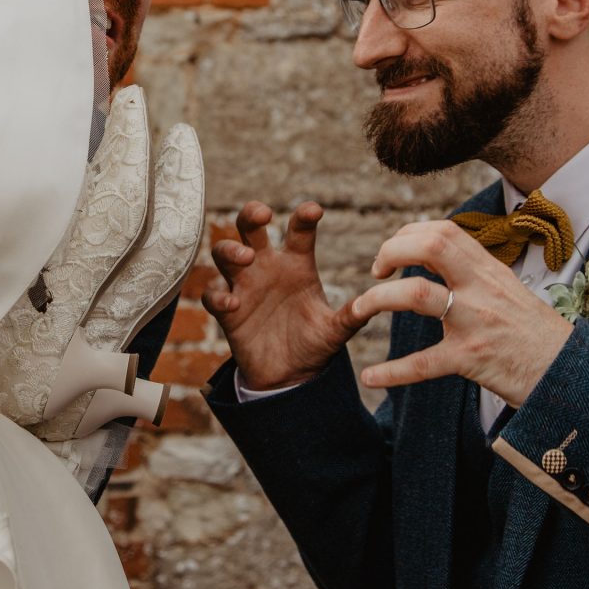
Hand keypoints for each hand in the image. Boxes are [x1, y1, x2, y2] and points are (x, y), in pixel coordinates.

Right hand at [202, 201, 367, 391]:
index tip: (314, 211)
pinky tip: (233, 304)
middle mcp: (267, 268)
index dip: (304, 216)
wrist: (289, 377)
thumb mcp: (335, 331)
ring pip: (225, 252)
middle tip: (263, 215)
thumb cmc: (313, 344)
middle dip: (252, 214)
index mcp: (297, 264)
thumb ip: (351, 316)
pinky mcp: (227, 311)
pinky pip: (213, 294)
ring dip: (231, 249)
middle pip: (250, 228)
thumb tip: (374, 304)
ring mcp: (244, 286)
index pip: (298, 230)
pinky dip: (218, 296)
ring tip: (246, 258)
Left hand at [349, 219, 574, 407]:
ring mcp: (474, 322)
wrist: (567, 373)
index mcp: (489, 270)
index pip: (443, 231)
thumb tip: (440, 254)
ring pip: (416, 295)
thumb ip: (475, 273)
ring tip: (358, 310)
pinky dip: (392, 371)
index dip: (408, 234)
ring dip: (378, 299)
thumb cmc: (535, 333)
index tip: (393, 253)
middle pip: (429, 246)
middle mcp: (481, 289)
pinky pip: (423, 364)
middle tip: (375, 271)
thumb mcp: (509, 290)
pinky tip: (370, 376)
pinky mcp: (470, 360)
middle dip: (391, 251)